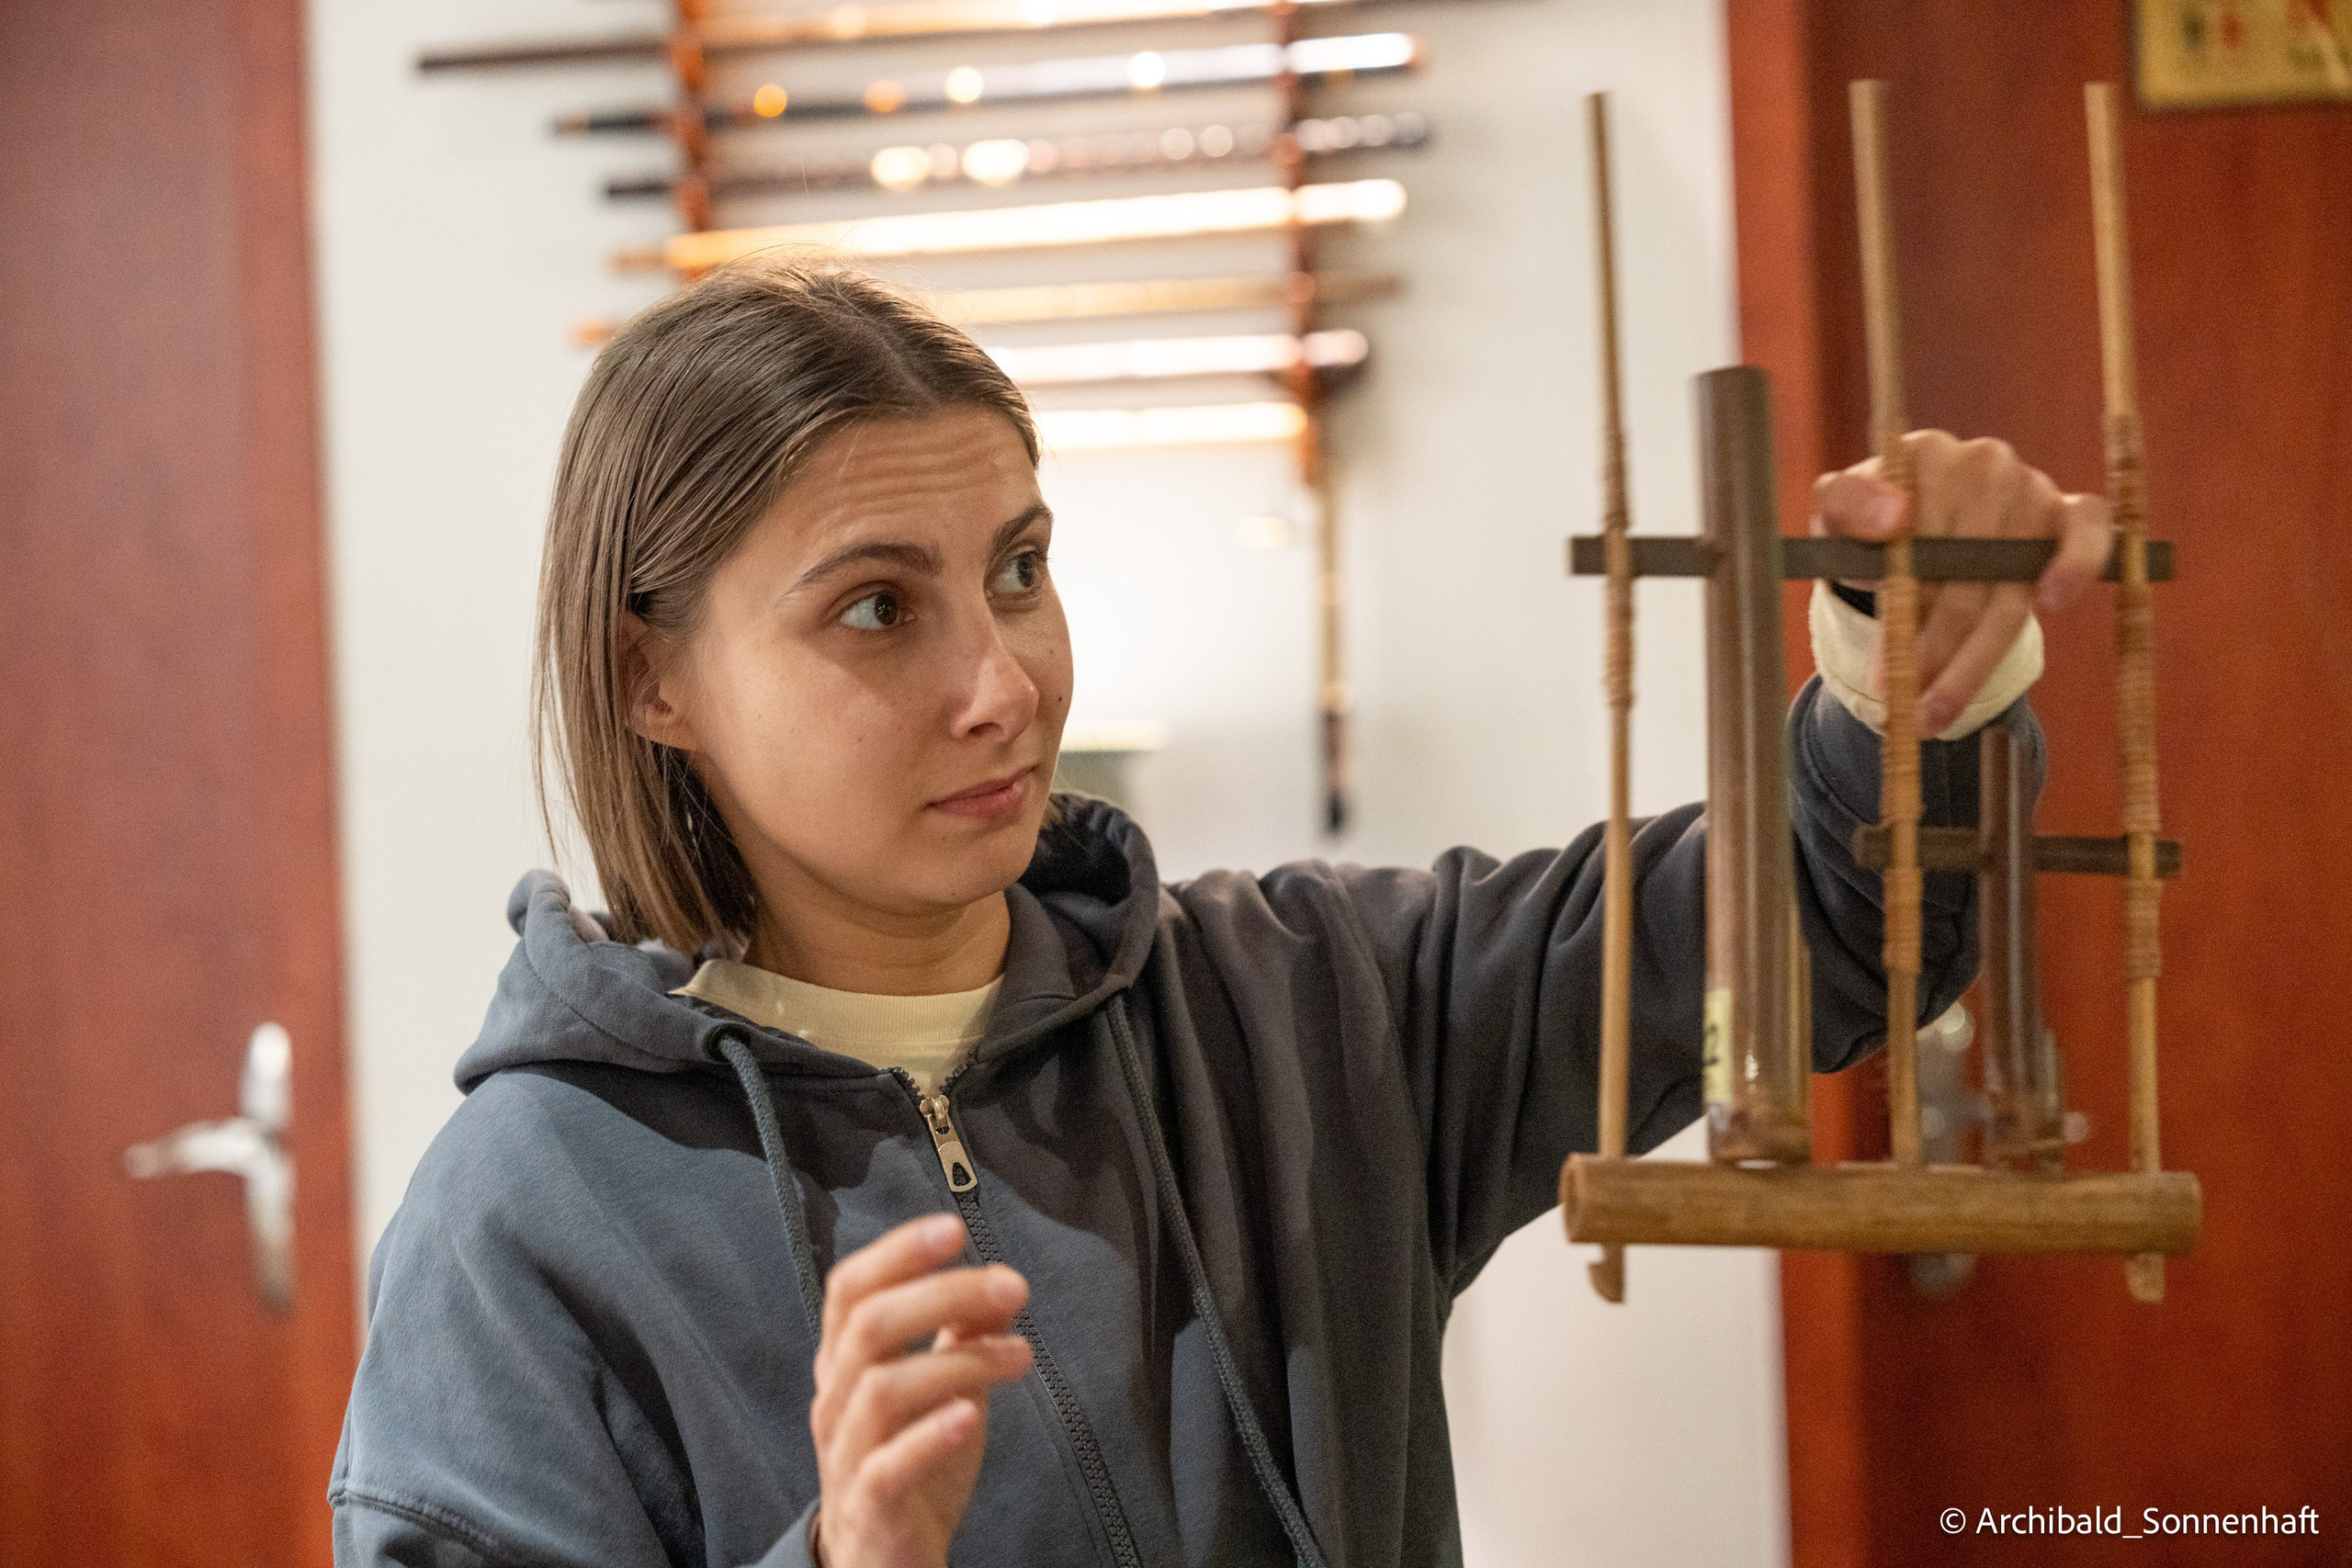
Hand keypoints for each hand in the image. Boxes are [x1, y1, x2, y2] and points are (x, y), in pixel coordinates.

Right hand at [809, 1214, 1033, 1567]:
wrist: (886, 1557)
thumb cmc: (912, 1460)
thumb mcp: (945, 1388)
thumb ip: (962, 1336)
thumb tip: (1002, 1285)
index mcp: (846, 1361)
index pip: (851, 1288)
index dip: (897, 1251)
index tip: (954, 1227)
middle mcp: (836, 1399)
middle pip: (871, 1325)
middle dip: (943, 1294)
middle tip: (1011, 1287)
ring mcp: (846, 1453)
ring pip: (882, 1388)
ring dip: (958, 1360)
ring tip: (1020, 1356)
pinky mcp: (868, 1505)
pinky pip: (886, 1465)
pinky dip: (929, 1435)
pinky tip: (971, 1416)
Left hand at [1813, 430, 2109, 735]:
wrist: (1904, 520)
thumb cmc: (1869, 524)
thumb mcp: (1836, 514)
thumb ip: (1848, 507)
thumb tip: (1895, 518)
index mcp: (1926, 456)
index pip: (1918, 547)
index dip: (1899, 616)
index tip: (1882, 672)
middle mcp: (1985, 463)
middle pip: (1963, 578)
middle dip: (1932, 653)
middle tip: (1904, 708)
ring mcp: (2032, 486)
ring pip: (2010, 588)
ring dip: (1975, 659)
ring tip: (1937, 712)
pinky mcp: (2068, 510)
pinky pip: (2089, 533)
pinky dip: (2076, 564)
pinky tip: (2053, 603)